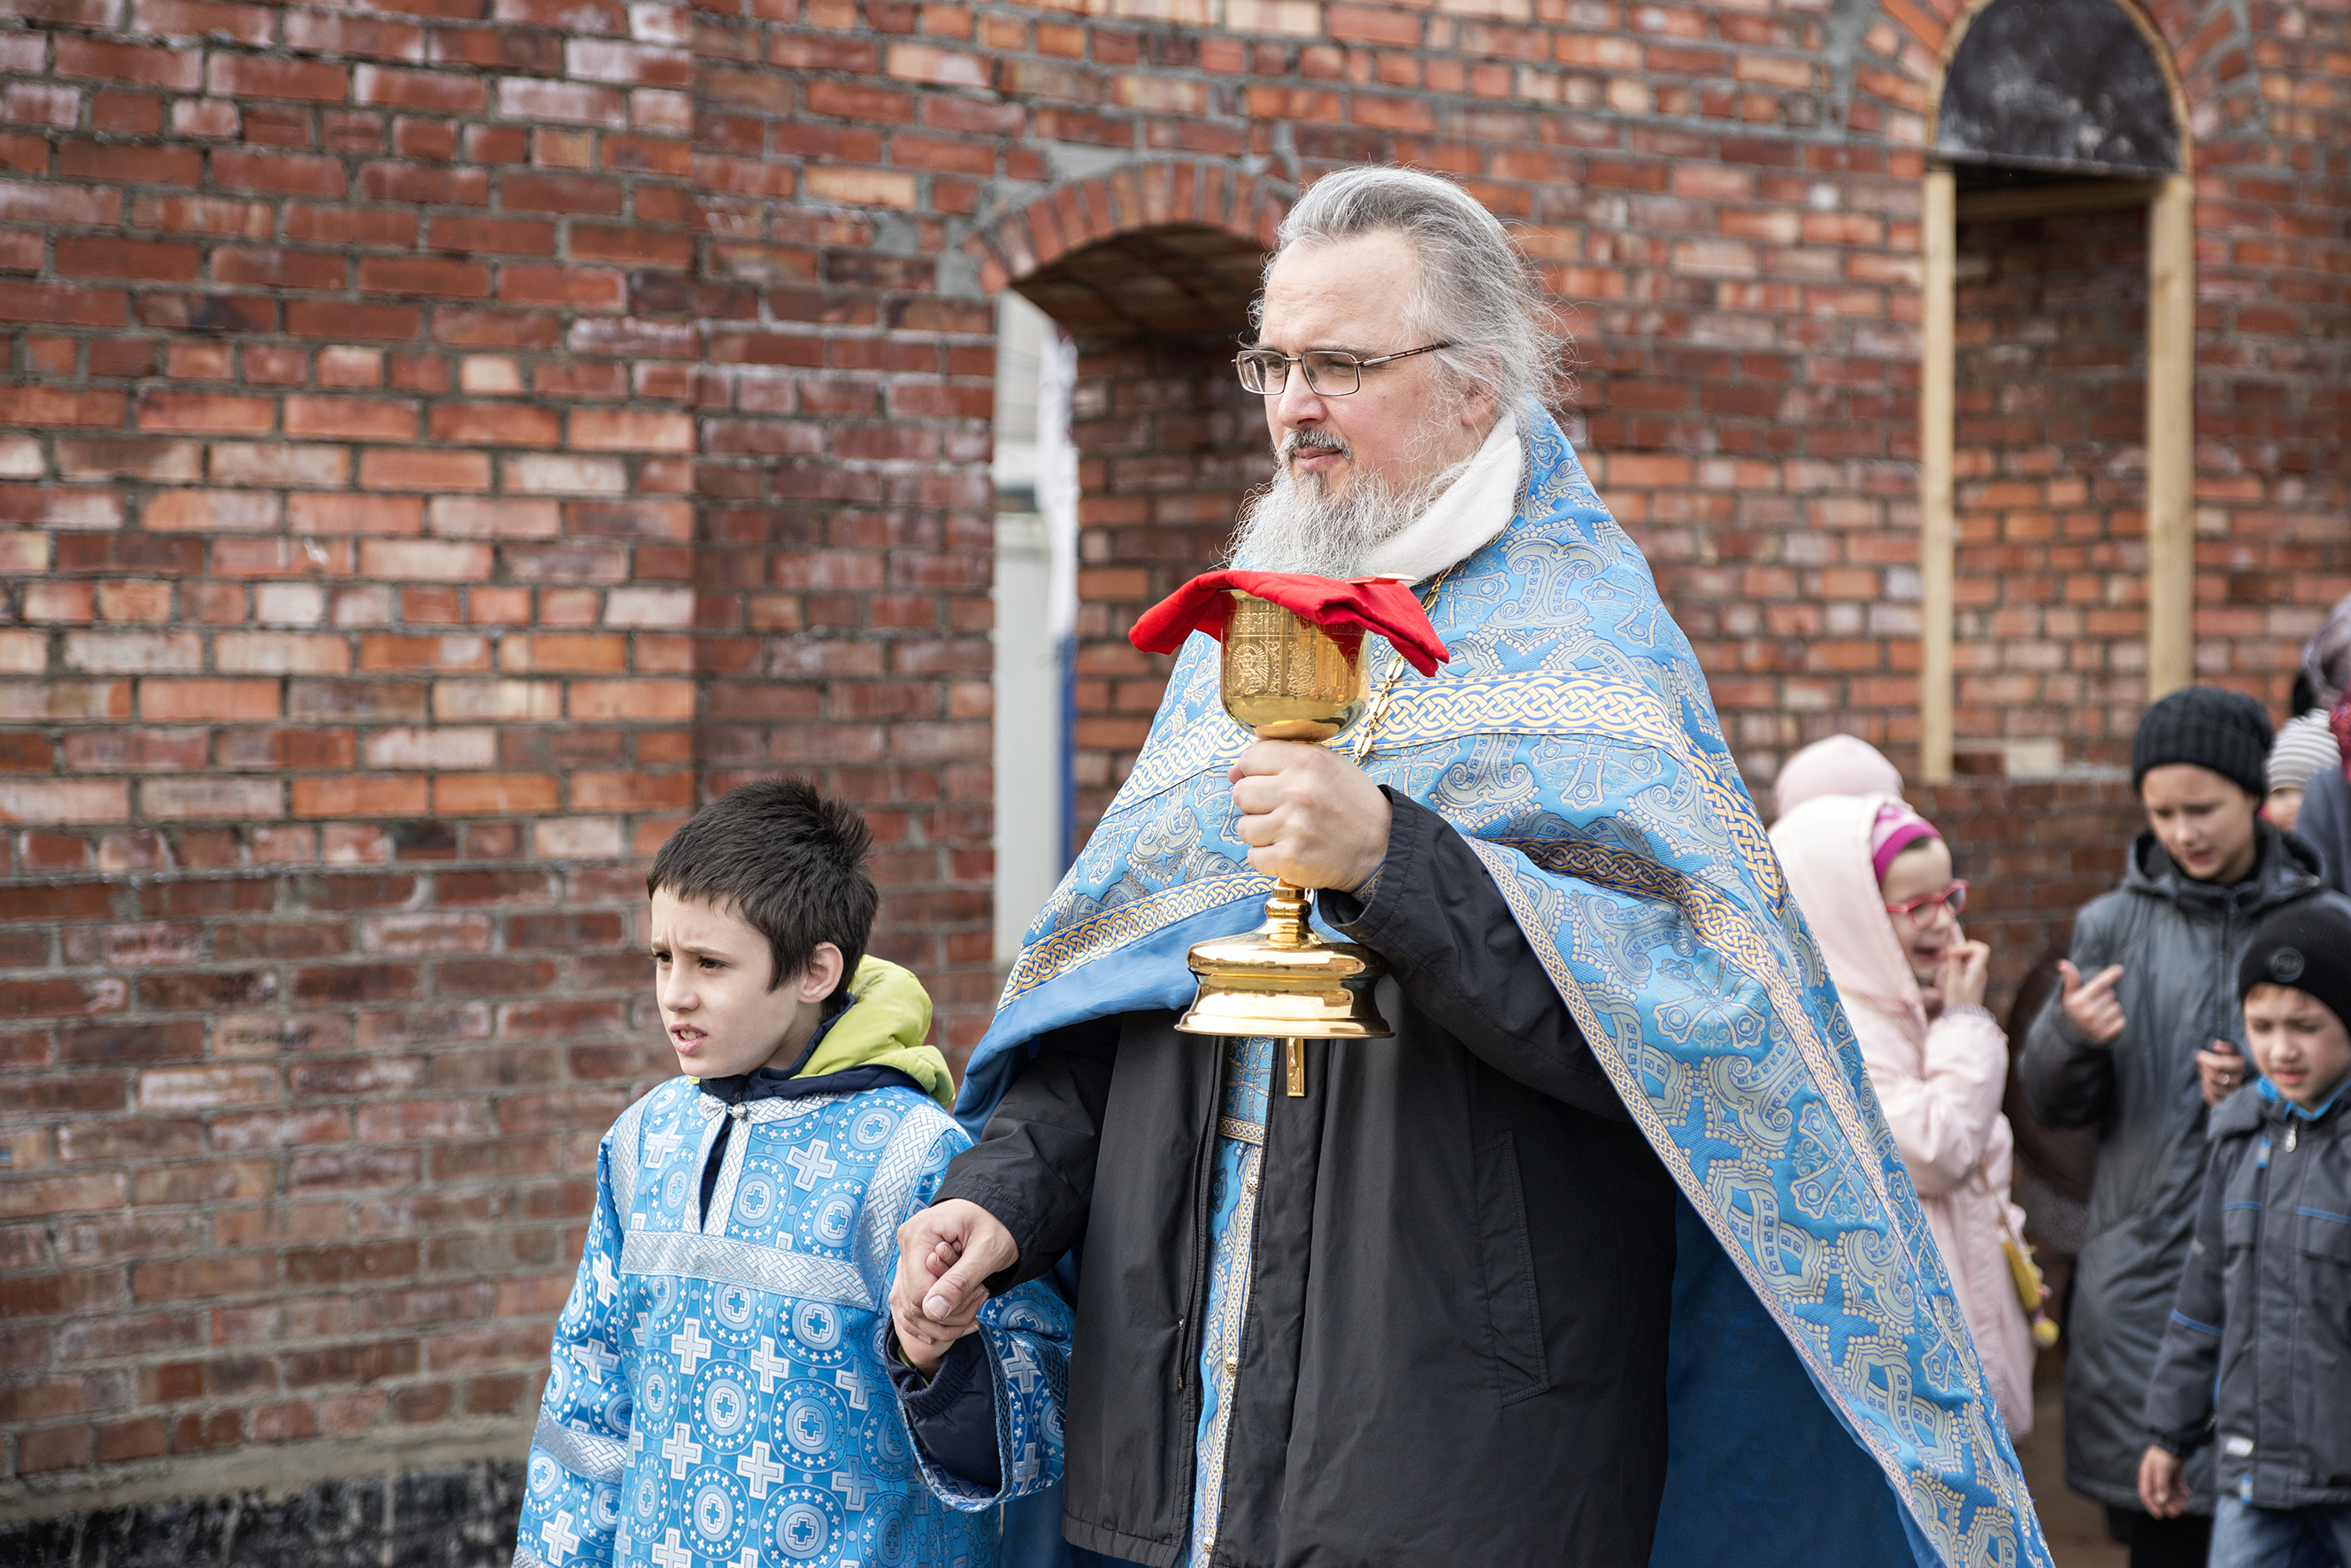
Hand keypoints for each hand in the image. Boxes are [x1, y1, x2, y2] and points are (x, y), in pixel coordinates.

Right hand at [889, 1199, 1016, 1373]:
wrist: (999, 1207)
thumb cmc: (997, 1223)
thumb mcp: (986, 1251)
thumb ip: (960, 1281)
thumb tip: (932, 1312)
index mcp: (918, 1234)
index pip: (918, 1294)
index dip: (950, 1307)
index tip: (981, 1292)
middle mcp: (905, 1243)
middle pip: (915, 1304)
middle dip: (953, 1312)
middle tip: (983, 1293)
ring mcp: (906, 1255)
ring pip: (914, 1308)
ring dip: (949, 1315)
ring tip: (977, 1294)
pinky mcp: (913, 1266)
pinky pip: (917, 1301)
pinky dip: (942, 1311)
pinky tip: (965, 1304)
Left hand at [1227, 741, 1390, 892]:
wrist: (1382, 849)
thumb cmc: (1351, 805)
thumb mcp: (1329, 765)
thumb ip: (1285, 757)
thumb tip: (1234, 771)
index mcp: (1308, 761)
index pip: (1250, 759)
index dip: (1252, 773)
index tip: (1266, 784)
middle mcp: (1298, 790)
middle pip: (1241, 793)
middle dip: (1255, 805)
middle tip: (1281, 812)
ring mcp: (1293, 826)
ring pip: (1244, 828)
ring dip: (1261, 834)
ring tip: (1288, 833)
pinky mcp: (1290, 859)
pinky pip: (1254, 857)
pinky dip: (1268, 858)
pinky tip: (1291, 852)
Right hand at [1939, 940, 1990, 1011]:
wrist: (1963, 1018)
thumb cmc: (1958, 1001)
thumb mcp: (1953, 981)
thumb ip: (1954, 964)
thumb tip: (1953, 949)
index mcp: (1978, 970)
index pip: (1982, 949)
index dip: (1968, 946)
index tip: (1954, 952)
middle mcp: (1980, 971)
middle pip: (1973, 952)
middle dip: (1959, 951)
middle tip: (1945, 957)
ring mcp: (1976, 976)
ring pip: (1967, 959)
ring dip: (1956, 959)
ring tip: (1945, 965)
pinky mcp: (1970, 981)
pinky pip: (1964, 967)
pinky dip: (1956, 966)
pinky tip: (1948, 973)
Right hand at [2059, 961, 2126, 1045]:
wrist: (2073, 1035)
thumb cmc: (2074, 1008)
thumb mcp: (2068, 993)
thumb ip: (2070, 978)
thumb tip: (2062, 963)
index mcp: (2077, 1001)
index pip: (2099, 984)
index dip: (2110, 975)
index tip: (2119, 969)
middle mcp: (2086, 1014)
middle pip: (2110, 994)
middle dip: (2105, 995)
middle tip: (2094, 1002)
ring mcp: (2096, 1026)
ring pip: (2117, 1008)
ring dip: (2111, 1009)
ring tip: (2099, 1014)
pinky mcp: (2105, 1035)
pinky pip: (2121, 1021)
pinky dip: (2117, 1021)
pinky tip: (2105, 1023)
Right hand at [2138, 1444, 2188, 1517]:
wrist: (2176, 1438)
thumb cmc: (2165, 1452)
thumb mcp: (2162, 1469)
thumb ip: (2161, 1485)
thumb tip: (2160, 1502)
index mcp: (2147, 1474)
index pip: (2146, 1493)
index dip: (2152, 1506)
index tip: (2160, 1516)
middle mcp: (2154, 1475)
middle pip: (2160, 1494)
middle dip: (2168, 1504)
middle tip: (2177, 1512)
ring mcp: (2165, 1473)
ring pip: (2170, 1491)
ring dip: (2176, 1499)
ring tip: (2184, 1505)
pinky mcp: (2174, 1470)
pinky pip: (2177, 1484)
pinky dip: (2182, 1491)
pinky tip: (2187, 1495)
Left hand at [2197, 1040, 2246, 1106]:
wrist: (2236, 1069)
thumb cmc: (2231, 1056)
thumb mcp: (2231, 1047)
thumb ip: (2225, 1046)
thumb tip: (2215, 1046)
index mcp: (2239, 1066)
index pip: (2218, 1066)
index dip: (2206, 1059)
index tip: (2199, 1054)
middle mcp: (2237, 1080)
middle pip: (2214, 1077)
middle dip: (2204, 1068)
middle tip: (2201, 1061)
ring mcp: (2232, 1090)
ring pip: (2214, 1089)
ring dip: (2204, 1079)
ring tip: (2204, 1072)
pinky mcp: (2227, 1099)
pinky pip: (2216, 1101)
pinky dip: (2208, 1094)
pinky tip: (2205, 1085)